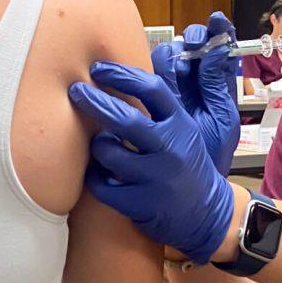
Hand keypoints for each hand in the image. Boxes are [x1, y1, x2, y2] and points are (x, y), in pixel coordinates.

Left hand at [69, 63, 237, 265]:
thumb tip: (128, 72)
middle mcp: (170, 150)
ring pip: (108, 153)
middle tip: (75, 91)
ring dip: (97, 146)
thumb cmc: (187, 165)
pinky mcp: (141, 204)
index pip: (152, 90)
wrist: (206, 214)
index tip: (98, 68)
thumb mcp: (184, 130)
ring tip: (101, 146)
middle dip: (94, 101)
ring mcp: (156, 179)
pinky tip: (99, 174)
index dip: (122, 75)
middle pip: (125, 119)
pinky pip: (101, 186)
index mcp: (181, 125)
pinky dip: (94, 177)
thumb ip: (161, 106)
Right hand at [151, 12, 239, 174]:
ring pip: (170, 56)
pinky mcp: (151, 100)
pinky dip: (156, 66)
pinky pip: (151, 74)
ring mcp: (171, 90)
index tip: (216, 19)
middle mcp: (193, 84)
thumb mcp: (222, 118)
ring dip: (176, 51)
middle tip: (196, 41)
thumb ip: (217, 84)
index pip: (219, 51)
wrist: (192, 188)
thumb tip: (218, 48)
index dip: (218, 31)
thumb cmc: (212, 153)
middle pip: (192, 47)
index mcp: (216, 86)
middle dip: (196, 38)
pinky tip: (163, 67)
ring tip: (182, 56)